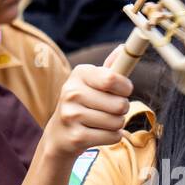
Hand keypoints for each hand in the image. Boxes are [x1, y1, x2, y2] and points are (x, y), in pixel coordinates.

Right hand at [43, 44, 132, 162]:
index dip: (125, 87)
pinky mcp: (76, 137)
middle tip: (110, 110)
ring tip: (103, 122)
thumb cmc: (83, 104)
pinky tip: (99, 133)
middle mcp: (72, 92)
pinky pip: (112, 136)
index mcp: (79, 74)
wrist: (59, 134)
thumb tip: (123, 48)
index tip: (124, 91)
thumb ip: (110, 68)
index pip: (112, 78)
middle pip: (120, 104)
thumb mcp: (92, 83)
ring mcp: (72, 115)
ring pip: (118, 122)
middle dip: (122, 109)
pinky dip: (112, 136)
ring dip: (117, 124)